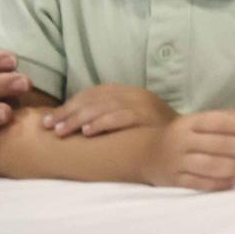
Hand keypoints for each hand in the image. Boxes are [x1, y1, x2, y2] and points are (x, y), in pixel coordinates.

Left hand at [44, 84, 173, 138]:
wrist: (186, 141)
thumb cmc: (154, 134)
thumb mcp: (133, 118)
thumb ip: (110, 115)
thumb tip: (74, 123)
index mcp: (129, 92)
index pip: (93, 93)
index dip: (68, 105)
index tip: (49, 120)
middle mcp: (135, 95)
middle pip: (94, 99)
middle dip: (68, 113)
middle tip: (48, 127)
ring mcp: (143, 105)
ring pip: (103, 107)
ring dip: (79, 119)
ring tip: (61, 131)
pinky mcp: (149, 118)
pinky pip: (121, 117)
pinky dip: (102, 123)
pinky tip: (87, 132)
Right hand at [141, 111, 234, 191]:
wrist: (144, 155)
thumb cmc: (182, 136)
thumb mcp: (197, 122)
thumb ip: (227, 119)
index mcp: (188, 122)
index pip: (218, 121)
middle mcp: (180, 141)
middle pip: (218, 144)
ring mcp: (176, 162)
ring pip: (211, 166)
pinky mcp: (173, 181)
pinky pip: (200, 184)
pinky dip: (220, 183)